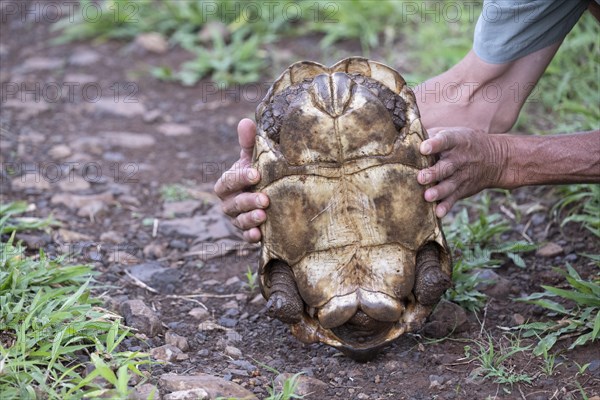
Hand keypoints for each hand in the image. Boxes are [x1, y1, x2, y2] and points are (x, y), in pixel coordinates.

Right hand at [214, 119, 268, 242]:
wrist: (266, 196)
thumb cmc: (256, 174)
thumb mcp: (252, 158)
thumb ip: (248, 143)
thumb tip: (246, 121)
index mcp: (227, 184)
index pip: (229, 181)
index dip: (241, 177)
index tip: (256, 173)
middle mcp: (228, 203)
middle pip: (233, 203)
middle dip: (248, 201)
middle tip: (265, 199)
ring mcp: (236, 219)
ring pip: (239, 221)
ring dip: (250, 219)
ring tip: (264, 216)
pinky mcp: (245, 232)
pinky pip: (245, 237)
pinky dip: (250, 236)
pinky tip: (259, 235)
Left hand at [417, 127, 508, 217]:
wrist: (494, 159)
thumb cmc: (462, 144)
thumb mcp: (452, 133)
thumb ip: (430, 134)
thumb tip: (405, 134)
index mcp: (455, 141)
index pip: (445, 140)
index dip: (434, 144)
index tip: (423, 148)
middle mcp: (458, 159)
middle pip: (446, 166)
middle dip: (433, 173)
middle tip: (421, 177)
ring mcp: (460, 176)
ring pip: (449, 184)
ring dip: (438, 191)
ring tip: (427, 196)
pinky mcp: (461, 190)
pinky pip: (453, 198)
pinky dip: (446, 206)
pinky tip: (438, 213)